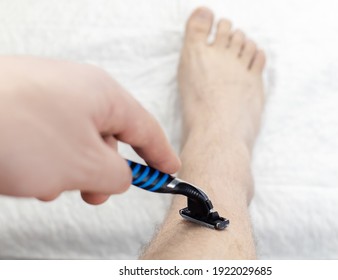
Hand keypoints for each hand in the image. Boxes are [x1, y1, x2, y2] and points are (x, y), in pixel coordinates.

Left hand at [0, 56, 180, 203]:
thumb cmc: (18, 132)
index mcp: (103, 94)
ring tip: (50, 184)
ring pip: (75, 140)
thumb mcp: (86, 165)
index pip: (145, 128)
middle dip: (104, 170)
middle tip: (97, 194)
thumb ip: (117, 176)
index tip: (169, 170)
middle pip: (108, 136)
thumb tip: (120, 177)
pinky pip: (49, 137)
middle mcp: (77, 88)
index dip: (161, 154)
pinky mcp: (21, 105)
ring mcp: (47, 95)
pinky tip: (29, 173)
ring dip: (70, 169)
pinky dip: (47, 161)